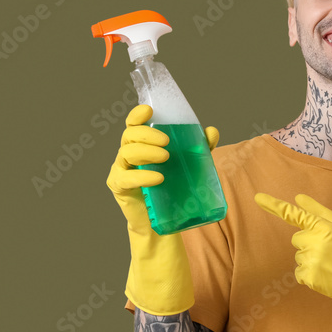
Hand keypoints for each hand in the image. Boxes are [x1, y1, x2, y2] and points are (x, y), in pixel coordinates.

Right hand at [106, 104, 218, 314]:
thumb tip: (212, 131)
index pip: (133, 123)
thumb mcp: (188, 165)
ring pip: (126, 152)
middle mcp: (127, 153)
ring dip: (146, 152)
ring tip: (166, 159)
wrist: (159, 220)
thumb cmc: (171, 187)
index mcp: (141, 144)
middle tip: (168, 143)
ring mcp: (121, 169)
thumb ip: (199, 147)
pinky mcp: (119, 186)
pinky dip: (142, 176)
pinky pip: (125, 177)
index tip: (150, 111)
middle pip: (129, 134)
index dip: (138, 114)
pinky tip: (157, 178)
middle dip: (147, 135)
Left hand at [254, 192, 331, 331]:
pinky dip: (309, 274)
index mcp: (324, 226)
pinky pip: (299, 272)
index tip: (257, 198)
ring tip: (330, 264)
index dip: (274, 205)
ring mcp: (310, 259)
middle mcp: (315, 241)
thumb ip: (319, 211)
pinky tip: (325, 275)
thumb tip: (298, 198)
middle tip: (329, 251)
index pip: (295, 214)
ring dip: (310, 259)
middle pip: (296, 238)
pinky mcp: (308, 276)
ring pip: (298, 256)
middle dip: (308, 243)